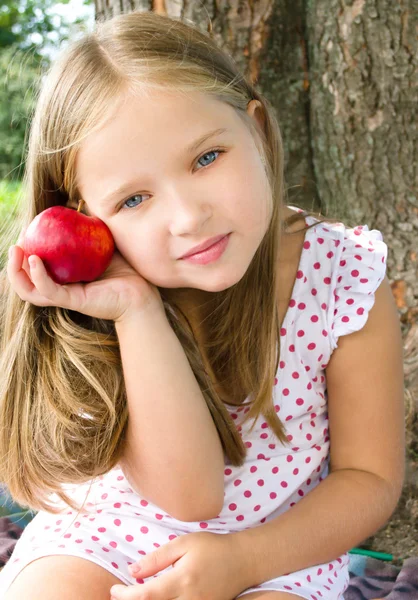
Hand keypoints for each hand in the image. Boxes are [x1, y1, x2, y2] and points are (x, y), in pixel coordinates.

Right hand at [7, 233, 163, 322]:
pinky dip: (38, 276)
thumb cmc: (126, 267)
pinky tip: (35, 260)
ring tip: (17, 251)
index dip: (24, 253)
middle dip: (13, 264)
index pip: (34, 267)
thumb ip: (88, 224)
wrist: (143, 291)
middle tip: (15, 245)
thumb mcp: (102, 240)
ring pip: (30, 290)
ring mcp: (66, 296)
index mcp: (63, 277)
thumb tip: (76, 201)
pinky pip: (49, 291)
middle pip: (26, 280)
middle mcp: (61, 288)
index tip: (24, 233)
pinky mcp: (74, 301)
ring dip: (17, 272)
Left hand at [109, 531, 251, 599]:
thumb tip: (132, 572)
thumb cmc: (212, 547)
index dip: (125, 595)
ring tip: (134, 598)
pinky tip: (154, 599)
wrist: (242, 561)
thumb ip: (157, 558)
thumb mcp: (183, 544)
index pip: (145, 596)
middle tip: (118, 596)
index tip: (114, 588)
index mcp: (181, 581)